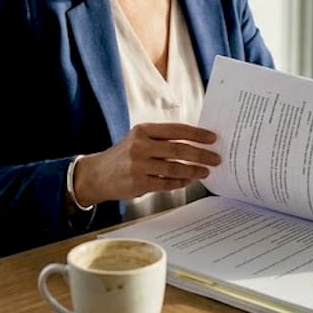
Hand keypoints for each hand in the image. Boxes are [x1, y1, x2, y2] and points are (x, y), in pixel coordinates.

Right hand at [71, 122, 220, 206]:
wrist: (97, 174)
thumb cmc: (124, 156)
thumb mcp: (139, 139)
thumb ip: (162, 140)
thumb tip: (195, 143)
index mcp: (143, 130)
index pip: (176, 130)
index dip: (197, 134)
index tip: (212, 138)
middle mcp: (140, 145)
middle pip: (178, 149)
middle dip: (201, 154)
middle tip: (216, 158)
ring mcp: (138, 165)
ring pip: (174, 168)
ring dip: (193, 170)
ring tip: (205, 171)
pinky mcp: (138, 183)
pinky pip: (166, 183)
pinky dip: (180, 183)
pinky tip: (188, 181)